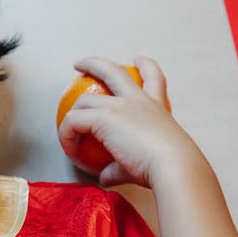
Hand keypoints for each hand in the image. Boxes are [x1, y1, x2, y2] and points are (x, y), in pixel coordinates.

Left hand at [58, 56, 203, 188]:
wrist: (173, 166)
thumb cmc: (165, 168)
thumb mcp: (146, 162)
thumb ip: (120, 168)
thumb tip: (106, 176)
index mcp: (156, 106)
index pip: (153, 78)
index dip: (145, 66)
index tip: (137, 60)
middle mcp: (138, 100)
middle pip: (113, 71)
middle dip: (93, 63)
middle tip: (79, 64)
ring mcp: (119, 106)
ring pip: (84, 99)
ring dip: (72, 113)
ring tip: (65, 125)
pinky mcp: (103, 117)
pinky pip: (73, 121)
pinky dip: (67, 136)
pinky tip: (69, 150)